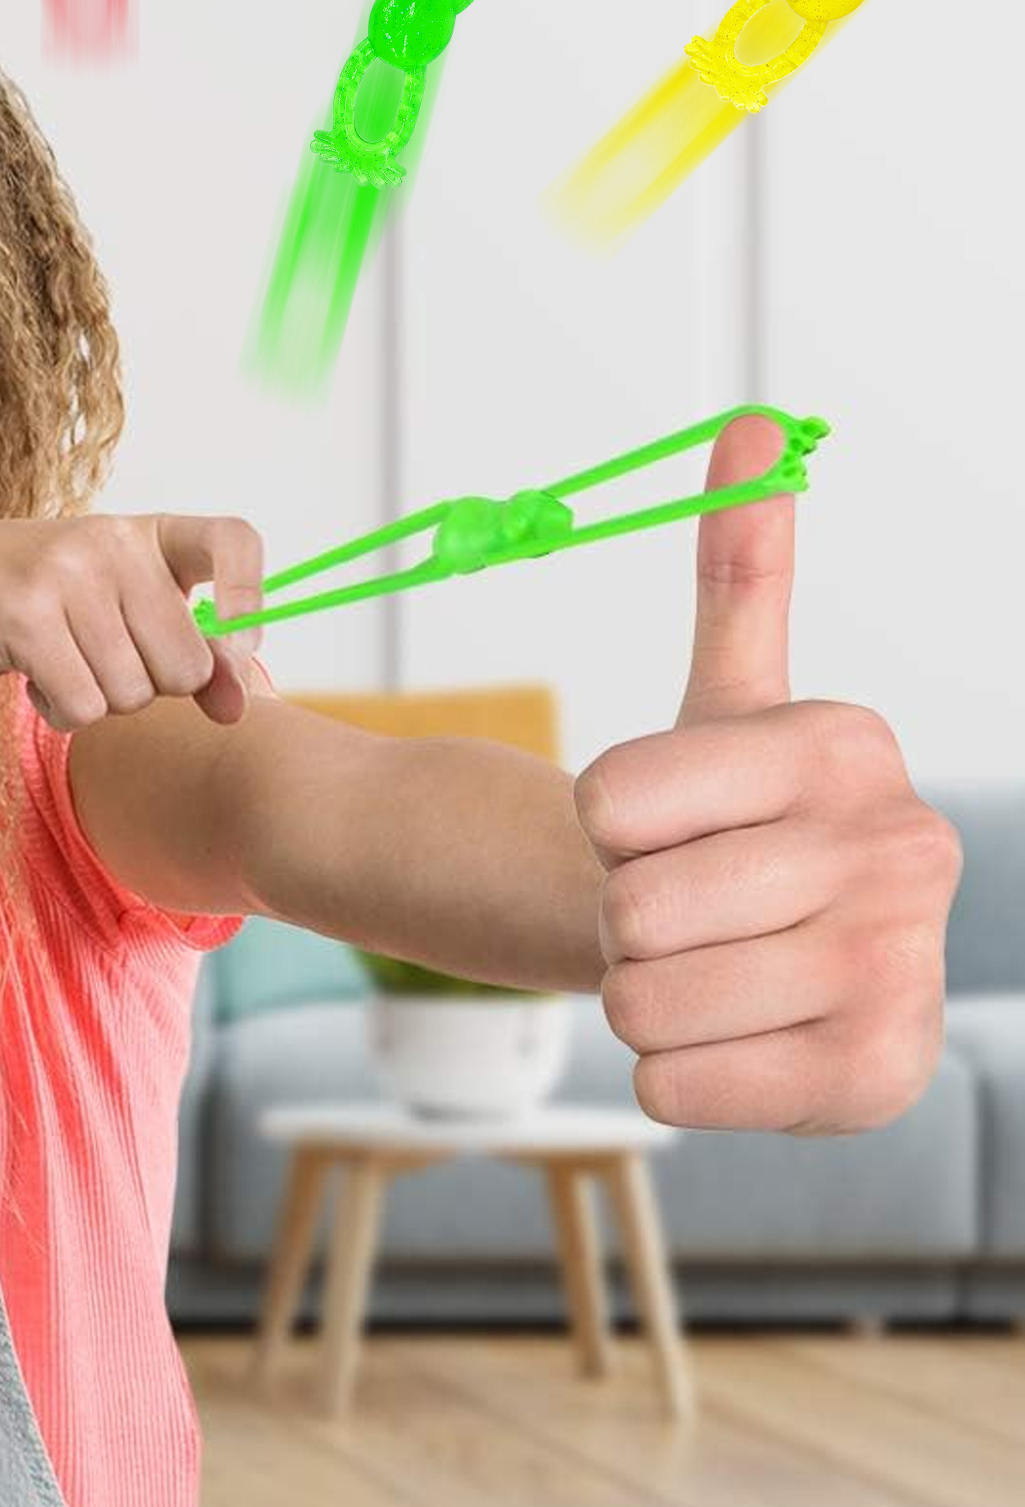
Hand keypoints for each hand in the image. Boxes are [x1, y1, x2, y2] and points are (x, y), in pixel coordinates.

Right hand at [0, 514, 265, 728]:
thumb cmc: (50, 602)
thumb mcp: (126, 610)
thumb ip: (191, 654)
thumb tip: (238, 708)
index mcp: (151, 532)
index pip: (235, 541)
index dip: (251, 599)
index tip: (237, 647)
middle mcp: (114, 543)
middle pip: (187, 664)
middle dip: (153, 687)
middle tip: (106, 659)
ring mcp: (68, 575)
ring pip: (133, 695)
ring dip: (103, 702)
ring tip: (67, 662)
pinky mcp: (26, 618)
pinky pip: (83, 708)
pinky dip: (64, 713)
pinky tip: (41, 680)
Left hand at [573, 415, 959, 1134]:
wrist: (775, 958)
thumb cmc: (727, 821)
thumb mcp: (727, 697)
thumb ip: (740, 573)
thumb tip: (754, 423)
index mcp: (844, 743)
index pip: (612, 798)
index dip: (605, 821)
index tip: (659, 822)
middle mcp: (901, 849)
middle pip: (633, 906)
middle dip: (625, 917)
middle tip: (680, 911)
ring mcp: (898, 971)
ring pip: (647, 998)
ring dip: (644, 996)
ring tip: (705, 972)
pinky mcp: (876, 1080)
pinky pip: (676, 1084)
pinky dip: (674, 1072)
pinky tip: (730, 1041)